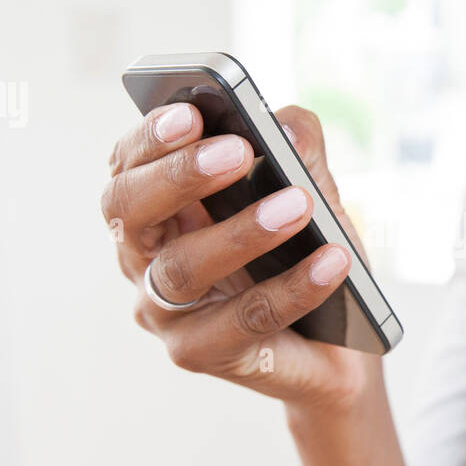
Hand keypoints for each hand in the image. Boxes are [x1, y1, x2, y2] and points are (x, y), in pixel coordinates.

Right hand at [101, 101, 381, 412]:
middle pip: (128, 210)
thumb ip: (298, 150)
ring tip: (298, 204)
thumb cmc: (305, 253)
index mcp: (157, 206)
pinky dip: (292, 287)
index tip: (191, 113)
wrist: (337, 342)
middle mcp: (144, 256)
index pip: (128, 164)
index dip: (151, 137)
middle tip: (237, 152)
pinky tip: (332, 261)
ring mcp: (163, 310)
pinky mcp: (198, 353)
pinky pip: (242, 320)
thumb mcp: (310, 191)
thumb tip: (287, 128)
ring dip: (241, 232)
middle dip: (179, 175)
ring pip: (181, 268)